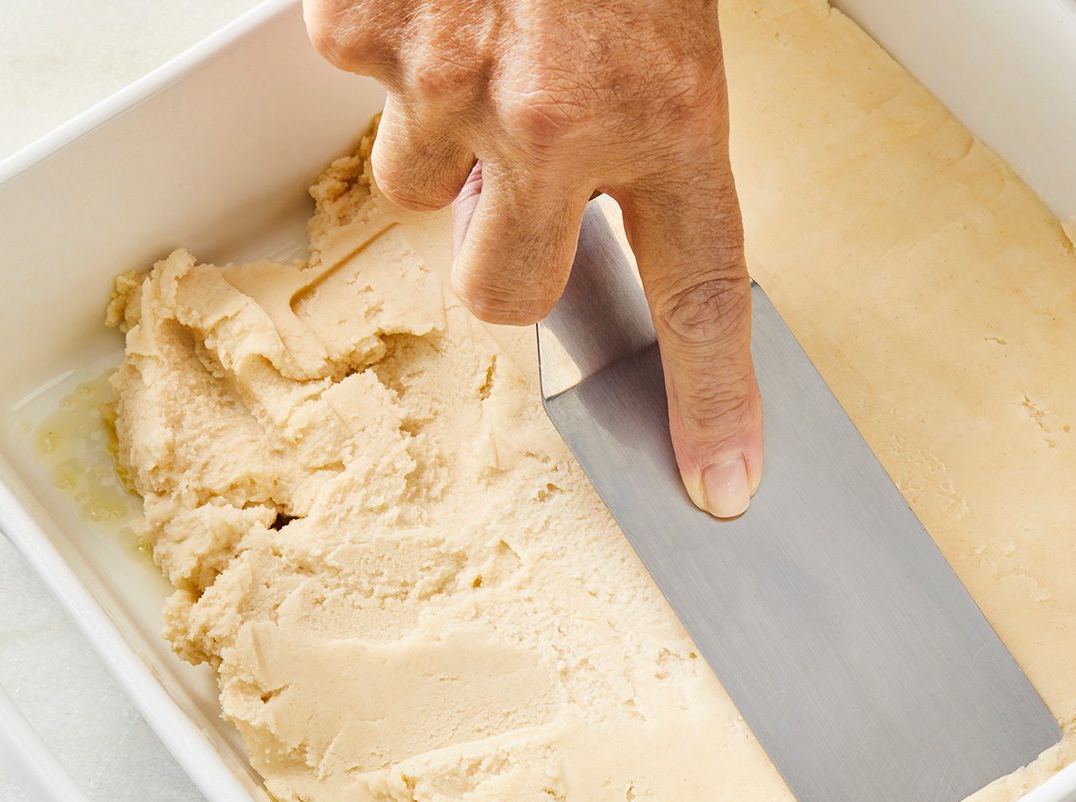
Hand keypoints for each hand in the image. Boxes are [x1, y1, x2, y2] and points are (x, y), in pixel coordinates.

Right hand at [305, 0, 761, 516]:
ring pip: (415, 183)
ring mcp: (448, 83)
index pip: (698, 298)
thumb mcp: (670, 21)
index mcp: (666, 112)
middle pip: (504, 292)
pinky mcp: (360, 32)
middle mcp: (554, 118)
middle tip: (516, 173)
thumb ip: (640, 127)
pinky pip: (357, 80)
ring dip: (442, 135)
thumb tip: (587, 202)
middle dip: (501, 254)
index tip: (718, 482)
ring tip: (480, 31)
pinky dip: (387, 40)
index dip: (707, 401)